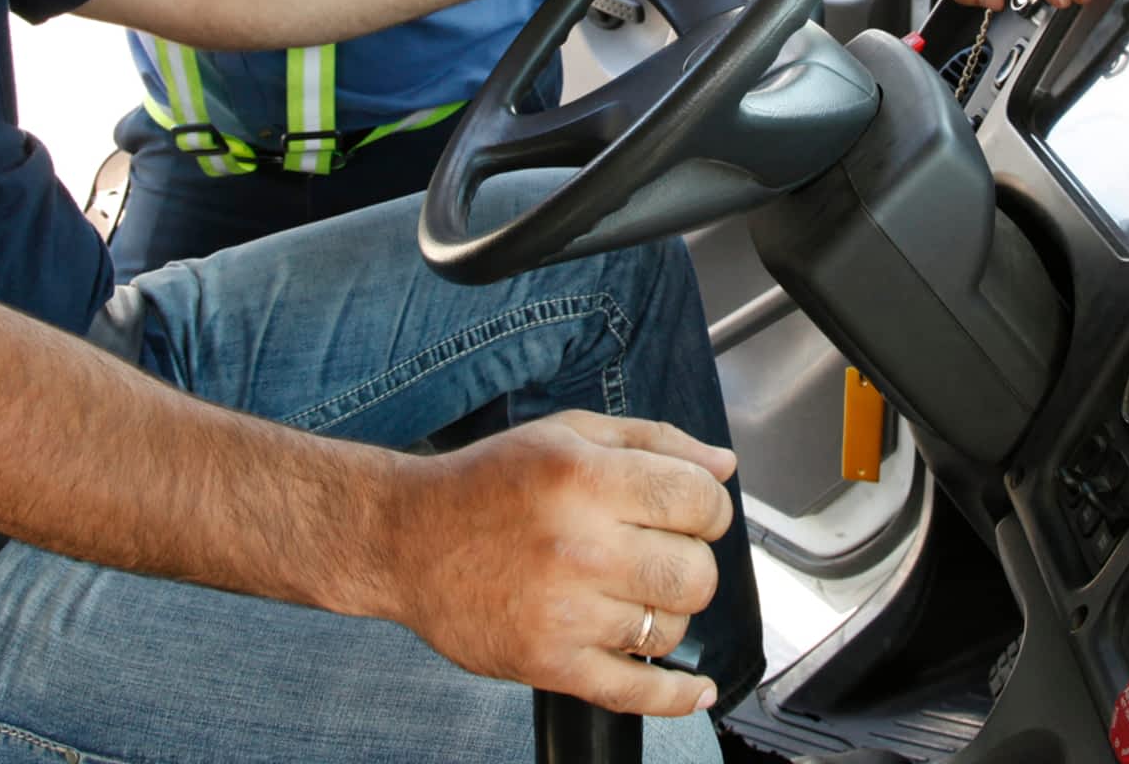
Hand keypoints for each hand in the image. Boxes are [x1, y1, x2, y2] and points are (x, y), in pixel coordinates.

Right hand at [380, 412, 735, 715]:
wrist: (406, 539)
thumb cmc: (488, 482)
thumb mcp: (568, 433)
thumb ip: (653, 441)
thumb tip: (722, 467)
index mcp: (585, 477)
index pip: (699, 500)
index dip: (710, 507)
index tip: (694, 513)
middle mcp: (577, 543)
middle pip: (695, 571)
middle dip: (692, 560)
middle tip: (661, 553)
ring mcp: (563, 610)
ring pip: (670, 628)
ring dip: (666, 613)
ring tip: (631, 593)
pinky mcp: (548, 662)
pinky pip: (635, 691)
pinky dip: (677, 697)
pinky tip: (695, 688)